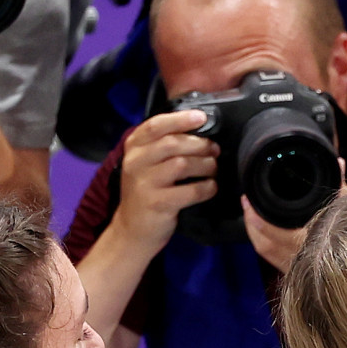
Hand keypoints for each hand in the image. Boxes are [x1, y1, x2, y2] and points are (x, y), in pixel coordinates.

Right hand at [113, 109, 219, 251]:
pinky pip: (190, 191)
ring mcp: (145, 184)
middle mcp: (136, 163)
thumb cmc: (146, 191)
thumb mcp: (145, 163)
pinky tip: (210, 187)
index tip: (202, 117)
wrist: (133, 230)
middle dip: (200, 144)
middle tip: (214, 149)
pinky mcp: (158, 204)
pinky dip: (206, 188)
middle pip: (173, 143)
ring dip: (205, 165)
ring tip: (213, 168)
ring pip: (183, 164)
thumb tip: (197, 127)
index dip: (180, 119)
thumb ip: (162, 145)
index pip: (156, 125)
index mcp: (133, 147)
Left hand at [242, 162, 344, 273]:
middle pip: (263, 243)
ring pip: (266, 252)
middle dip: (251, 222)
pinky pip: (273, 258)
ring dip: (255, 232)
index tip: (250, 199)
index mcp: (307, 243)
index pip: (272, 231)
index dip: (256, 217)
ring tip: (250, 212)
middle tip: (246, 202)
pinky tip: (262, 230)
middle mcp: (300, 259)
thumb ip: (340, 186)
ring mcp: (296, 268)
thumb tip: (338, 162)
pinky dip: (264, 243)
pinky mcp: (297, 272)